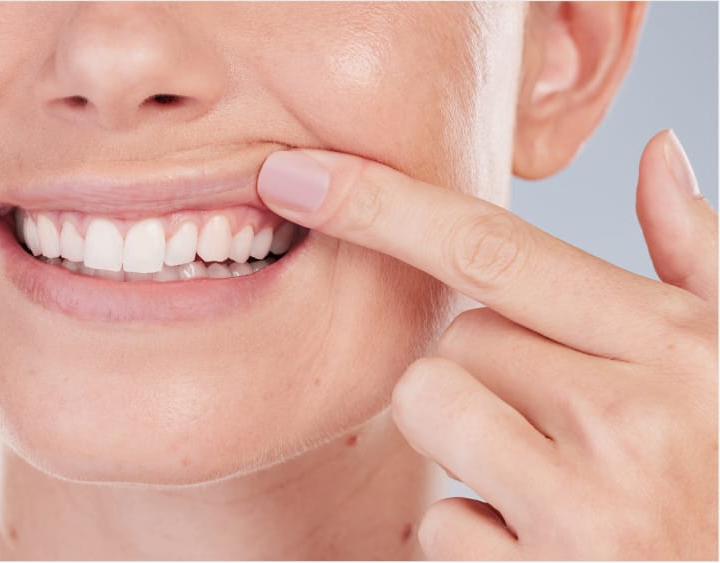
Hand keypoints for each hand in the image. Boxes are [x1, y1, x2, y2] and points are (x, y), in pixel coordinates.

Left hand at [257, 130, 717, 558]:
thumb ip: (696, 261)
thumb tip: (655, 151)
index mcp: (676, 347)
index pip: (493, 250)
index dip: (380, 204)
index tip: (292, 175)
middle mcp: (630, 418)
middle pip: (453, 334)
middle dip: (481, 366)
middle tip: (557, 420)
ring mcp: (585, 508)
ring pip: (427, 409)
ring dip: (463, 438)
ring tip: (543, 475)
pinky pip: (439, 521)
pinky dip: (476, 535)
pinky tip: (541, 542)